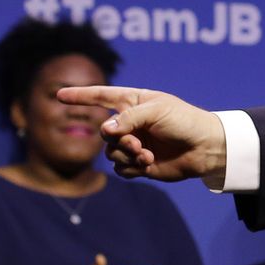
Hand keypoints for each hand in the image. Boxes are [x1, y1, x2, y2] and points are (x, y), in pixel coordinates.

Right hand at [55, 86, 227, 184]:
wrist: (205, 148)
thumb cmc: (185, 121)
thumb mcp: (156, 111)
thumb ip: (128, 119)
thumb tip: (104, 131)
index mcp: (133, 102)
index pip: (100, 97)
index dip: (80, 96)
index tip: (59, 95)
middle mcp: (130, 123)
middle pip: (104, 133)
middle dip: (117, 140)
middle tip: (136, 144)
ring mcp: (133, 144)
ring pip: (110, 153)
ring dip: (126, 156)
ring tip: (146, 155)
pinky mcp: (139, 164)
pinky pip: (121, 169)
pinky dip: (132, 168)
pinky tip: (148, 164)